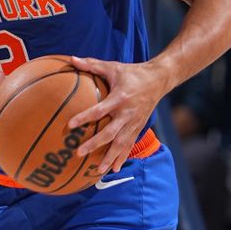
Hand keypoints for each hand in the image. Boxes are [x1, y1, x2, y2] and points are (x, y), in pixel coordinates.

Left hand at [68, 56, 165, 173]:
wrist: (159, 79)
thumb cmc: (132, 72)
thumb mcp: (113, 66)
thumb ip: (91, 64)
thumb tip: (71, 58)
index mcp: (120, 98)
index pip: (100, 110)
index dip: (85, 117)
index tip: (71, 125)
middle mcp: (127, 113)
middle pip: (110, 133)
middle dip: (95, 144)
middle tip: (79, 153)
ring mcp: (134, 122)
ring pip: (121, 144)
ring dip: (109, 157)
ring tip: (98, 170)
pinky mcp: (139, 127)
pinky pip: (129, 145)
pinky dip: (121, 157)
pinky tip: (113, 169)